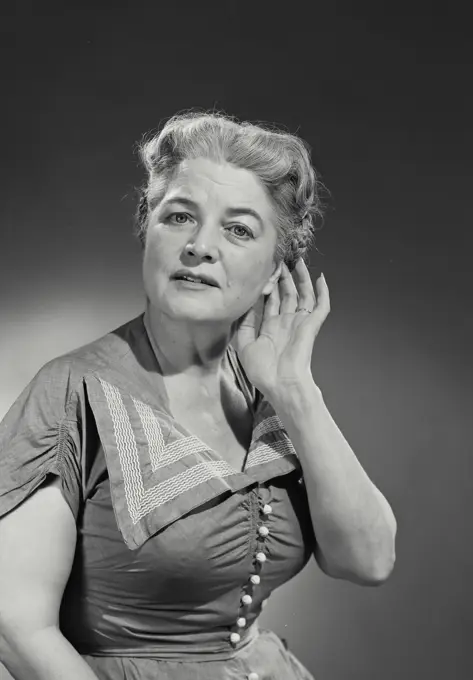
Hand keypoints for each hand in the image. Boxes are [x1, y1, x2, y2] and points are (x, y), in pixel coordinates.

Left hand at [235, 258, 329, 398]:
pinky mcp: (311, 325)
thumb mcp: (244, 345)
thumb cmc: (263, 371)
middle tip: (280, 259)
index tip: (264, 270)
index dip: (268, 285)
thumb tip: (246, 304)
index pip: (271, 301)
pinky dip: (322, 292)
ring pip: (303, 295)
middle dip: (283, 277)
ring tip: (297, 261)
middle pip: (287, 294)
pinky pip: (321, 305)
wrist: (281, 384)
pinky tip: (320, 278)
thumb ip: (244, 324)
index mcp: (271, 328)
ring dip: (301, 278)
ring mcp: (300, 323)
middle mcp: (286, 323)